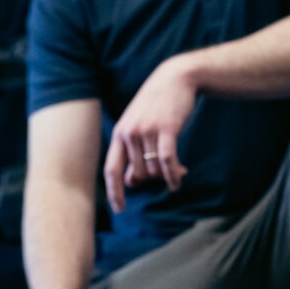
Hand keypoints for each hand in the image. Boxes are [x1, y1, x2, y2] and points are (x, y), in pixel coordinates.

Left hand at [103, 55, 196, 212]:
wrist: (175, 79)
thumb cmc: (157, 106)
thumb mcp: (139, 126)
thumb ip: (132, 152)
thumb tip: (132, 181)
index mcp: (119, 134)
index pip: (111, 169)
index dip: (114, 192)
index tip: (119, 209)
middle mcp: (129, 133)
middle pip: (138, 174)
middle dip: (153, 179)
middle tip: (168, 177)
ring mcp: (146, 130)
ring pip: (154, 169)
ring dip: (167, 176)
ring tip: (178, 173)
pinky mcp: (165, 129)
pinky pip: (167, 161)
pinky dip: (173, 174)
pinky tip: (179, 180)